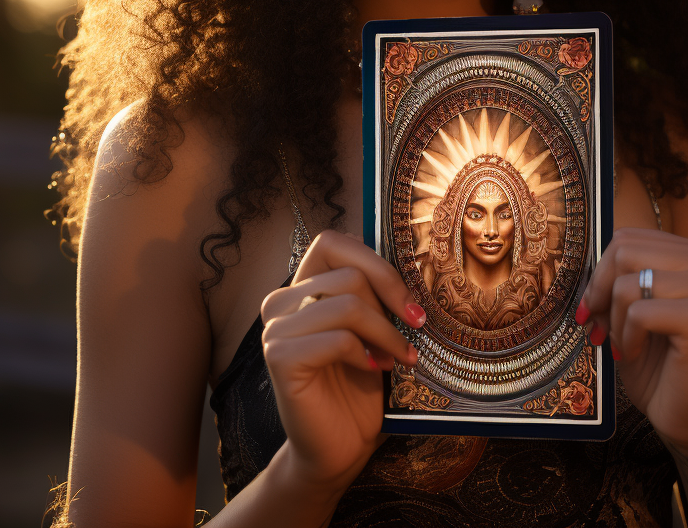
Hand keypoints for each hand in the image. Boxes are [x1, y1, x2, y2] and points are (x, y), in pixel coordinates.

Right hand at [260, 230, 425, 489]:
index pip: (332, 242)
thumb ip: (374, 293)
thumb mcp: (372, 328)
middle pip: (349, 274)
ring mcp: (276, 329)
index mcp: (302, 286)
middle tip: (411, 332)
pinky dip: (364, 354)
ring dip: (385, 333)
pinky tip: (372, 369)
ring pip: (347, 304)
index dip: (375, 263)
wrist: (339, 446)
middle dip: (390, 303)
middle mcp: (281, 302)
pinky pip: (337, 338)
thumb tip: (410, 261)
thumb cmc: (359, 383)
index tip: (408, 301)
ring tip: (397, 356)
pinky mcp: (279, 358)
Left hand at [578, 227, 687, 455]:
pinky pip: (638, 312)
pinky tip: (637, 354)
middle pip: (624, 252)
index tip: (592, 306)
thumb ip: (622, 276)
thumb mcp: (639, 309)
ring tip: (626, 345)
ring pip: (627, 283)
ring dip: (615, 321)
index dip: (601, 272)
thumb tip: (582, 258)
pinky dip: (627, 337)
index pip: (629, 238)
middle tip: (601, 327)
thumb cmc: (665, 365)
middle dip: (602, 293)